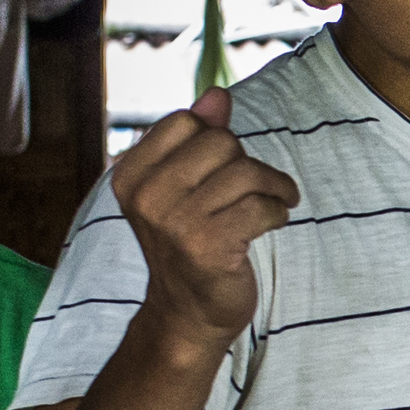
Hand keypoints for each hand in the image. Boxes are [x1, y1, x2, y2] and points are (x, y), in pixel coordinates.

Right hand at [114, 87, 299, 339]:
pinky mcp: (206, 246)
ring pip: (245, 172)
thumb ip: (198, 137)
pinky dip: (278, 212)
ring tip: (275, 203)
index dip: (214, 140)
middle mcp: (146, 196)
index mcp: (130, 174)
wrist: (188, 313)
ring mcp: (173, 222)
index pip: (186, 122)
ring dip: (273, 187)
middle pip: (220, 142)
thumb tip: (217, 95)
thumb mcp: (186, 186)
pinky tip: (272, 223)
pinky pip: (261, 206)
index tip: (223, 169)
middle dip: (247, 164)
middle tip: (253, 189)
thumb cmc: (191, 242)